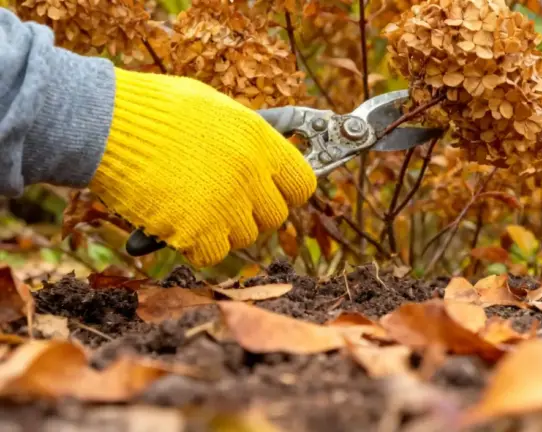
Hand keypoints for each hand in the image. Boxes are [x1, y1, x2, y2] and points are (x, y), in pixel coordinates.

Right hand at [89, 68, 316, 267]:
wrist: (105, 122)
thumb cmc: (155, 109)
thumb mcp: (216, 107)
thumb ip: (251, 134)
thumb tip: (284, 137)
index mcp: (260, 141)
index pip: (302, 185)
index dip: (285, 192)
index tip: (268, 193)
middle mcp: (251, 174)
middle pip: (274, 217)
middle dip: (250, 212)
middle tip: (220, 200)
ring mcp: (226, 204)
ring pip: (243, 237)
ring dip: (220, 228)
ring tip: (189, 204)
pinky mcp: (197, 231)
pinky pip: (212, 254)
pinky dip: (194, 246)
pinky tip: (173, 222)